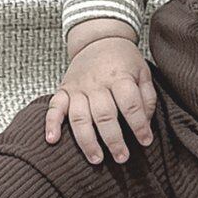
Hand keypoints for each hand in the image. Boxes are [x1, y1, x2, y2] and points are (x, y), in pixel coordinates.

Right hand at [44, 37, 156, 164]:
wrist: (99, 38)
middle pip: (104, 115)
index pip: (130, 104)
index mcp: (119, 76)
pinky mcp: (64, 89)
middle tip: (122, 158)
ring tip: (96, 159)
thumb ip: (146, 99)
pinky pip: (54, 107)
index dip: (139, 126)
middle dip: (113, 140)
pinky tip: (52, 139)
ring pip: (79, 117)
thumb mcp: (142, 73)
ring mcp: (78, 86)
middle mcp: (96, 82)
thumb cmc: (124, 60)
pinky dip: (50, 123)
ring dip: (87, 140)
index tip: (146, 141)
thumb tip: (144, 124)